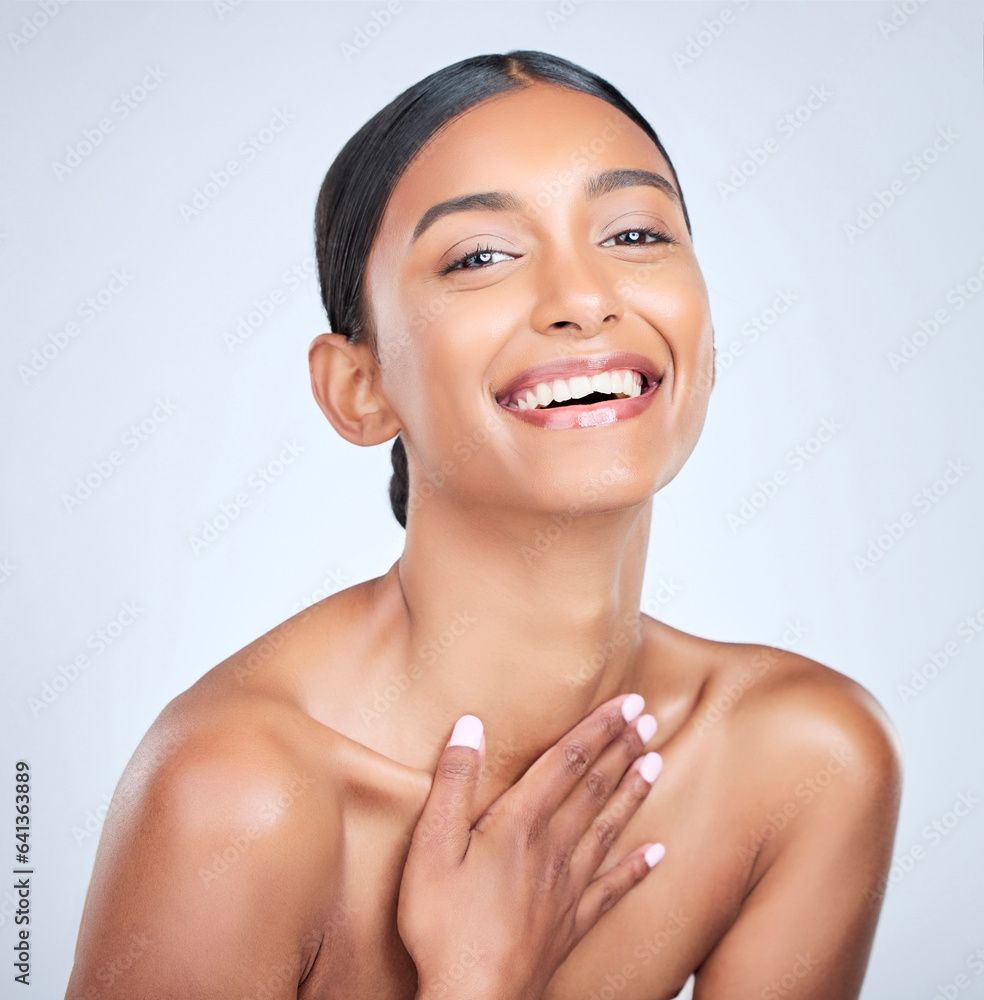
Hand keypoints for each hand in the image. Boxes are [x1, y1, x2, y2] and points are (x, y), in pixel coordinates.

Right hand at [397, 693, 663, 999]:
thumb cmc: (444, 926)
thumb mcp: (429, 846)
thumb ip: (453, 783)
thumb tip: (470, 725)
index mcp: (519, 823)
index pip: (567, 761)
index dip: (598, 728)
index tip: (627, 703)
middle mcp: (552, 848)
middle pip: (593, 788)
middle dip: (621, 750)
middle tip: (648, 721)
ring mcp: (567, 888)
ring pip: (608, 828)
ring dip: (632, 793)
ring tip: (656, 764)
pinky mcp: (571, 923)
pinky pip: (613, 890)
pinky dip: (637, 869)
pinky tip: (658, 853)